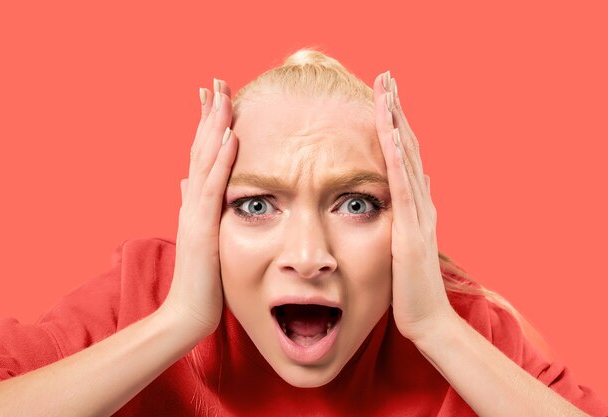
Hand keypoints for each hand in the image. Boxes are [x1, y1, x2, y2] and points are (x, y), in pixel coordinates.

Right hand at [159, 79, 237, 340]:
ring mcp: (195, 212)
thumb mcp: (202, 236)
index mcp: (196, 202)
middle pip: (200, 148)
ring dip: (213, 126)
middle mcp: (192, 201)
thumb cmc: (202, 279)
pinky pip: (213, 188)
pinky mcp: (202, 227)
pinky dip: (220, 160)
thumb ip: (195, 207)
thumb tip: (186, 182)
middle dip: (209, 114)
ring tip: (221, 95)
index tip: (215, 96)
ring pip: (204, 160)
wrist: (188, 312)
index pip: (202, 155)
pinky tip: (229, 137)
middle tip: (216, 81)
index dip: (207, 125)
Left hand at [373, 72, 456, 342]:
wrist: (427, 319)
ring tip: (387, 91)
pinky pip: (404, 188)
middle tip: (386, 77)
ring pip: (408, 159)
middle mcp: (422, 202)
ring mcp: (420, 215)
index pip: (403, 154)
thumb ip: (402, 214)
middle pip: (408, 146)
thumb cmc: (409, 285)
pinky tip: (391, 134)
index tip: (383, 94)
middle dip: (396, 110)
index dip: (394, 122)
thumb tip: (405, 186)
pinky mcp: (412, 231)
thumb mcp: (401, 242)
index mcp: (415, 204)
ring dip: (397, 123)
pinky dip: (398, 159)